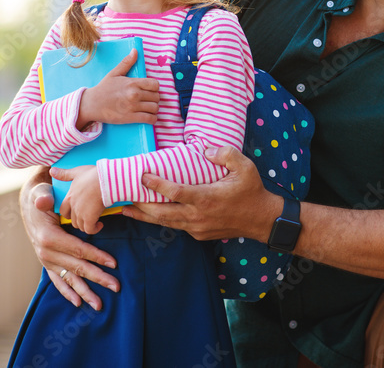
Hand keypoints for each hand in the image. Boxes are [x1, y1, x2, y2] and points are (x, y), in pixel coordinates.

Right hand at [20, 168, 119, 309]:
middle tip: (116, 286)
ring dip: (85, 292)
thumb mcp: (41, 193)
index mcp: (48, 237)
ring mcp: (46, 260)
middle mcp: (46, 252)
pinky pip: (58, 281)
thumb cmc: (42, 197)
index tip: (114, 263)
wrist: (29, 204)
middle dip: (98, 277)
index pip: (78, 249)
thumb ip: (43, 197)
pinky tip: (78, 303)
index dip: (96, 256)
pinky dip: (68, 292)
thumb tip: (43, 202)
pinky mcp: (47, 264)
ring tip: (99, 305)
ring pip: (69, 278)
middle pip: (77, 267)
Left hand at [52, 165, 106, 234]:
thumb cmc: (93, 174)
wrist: (106, 180)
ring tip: (95, 220)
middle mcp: (74, 206)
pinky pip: (89, 230)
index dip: (69, 213)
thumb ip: (64, 174)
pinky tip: (100, 224)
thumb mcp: (77, 172)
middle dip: (79, 221)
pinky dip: (94, 229)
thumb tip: (51, 170)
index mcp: (70, 196)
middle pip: (73, 220)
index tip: (78, 211)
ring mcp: (81, 213)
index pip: (63, 211)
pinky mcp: (90, 218)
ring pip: (80, 226)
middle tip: (88, 217)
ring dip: (87, 225)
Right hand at [77, 48, 159, 129]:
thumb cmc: (103, 89)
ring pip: (155, 108)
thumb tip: (135, 51)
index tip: (150, 90)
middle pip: (156, 97)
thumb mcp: (114, 73)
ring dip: (154, 109)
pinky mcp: (131, 118)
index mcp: (132, 83)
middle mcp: (134, 94)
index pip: (155, 84)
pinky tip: (149, 117)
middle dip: (154, 98)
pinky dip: (152, 119)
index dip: (154, 88)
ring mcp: (133, 107)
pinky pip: (149, 119)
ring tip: (148, 109)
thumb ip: (126, 62)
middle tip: (148, 100)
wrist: (92, 104)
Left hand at [123, 146, 281, 242]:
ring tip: (126, 209)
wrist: (261, 220)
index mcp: (206, 198)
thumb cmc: (252, 191)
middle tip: (123, 196)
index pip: (175, 192)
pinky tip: (151, 214)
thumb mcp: (245, 167)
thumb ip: (225, 154)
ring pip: (165, 222)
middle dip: (140, 205)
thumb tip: (206, 150)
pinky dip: (161, 220)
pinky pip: (176, 226)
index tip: (142, 176)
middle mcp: (198, 215)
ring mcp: (197, 227)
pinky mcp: (198, 234)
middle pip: (161, 213)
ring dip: (145, 216)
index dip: (157, 185)